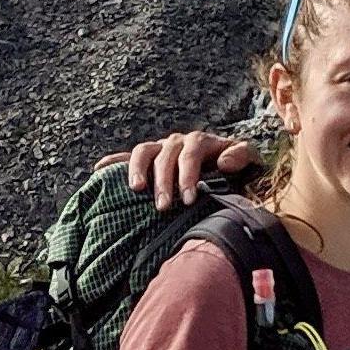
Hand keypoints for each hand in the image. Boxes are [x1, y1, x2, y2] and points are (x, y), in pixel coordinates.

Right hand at [121, 129, 256, 212]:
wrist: (229, 168)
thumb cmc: (240, 169)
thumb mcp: (250, 160)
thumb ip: (242, 155)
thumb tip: (223, 162)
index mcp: (201, 142)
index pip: (190, 153)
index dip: (189, 175)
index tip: (190, 199)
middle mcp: (177, 142)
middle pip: (165, 156)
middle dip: (164, 182)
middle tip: (165, 207)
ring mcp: (160, 148)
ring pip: (144, 152)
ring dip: (138, 170)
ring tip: (137, 190)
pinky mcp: (147, 159)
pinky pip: (126, 156)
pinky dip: (112, 161)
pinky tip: (99, 171)